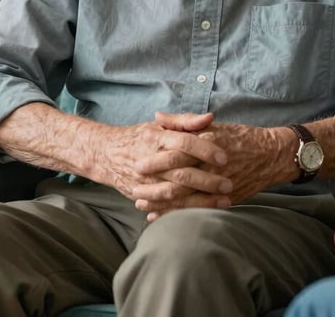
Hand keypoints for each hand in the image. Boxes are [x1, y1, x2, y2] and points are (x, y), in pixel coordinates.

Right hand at [96, 112, 231, 209]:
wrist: (106, 155)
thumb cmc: (139, 137)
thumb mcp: (160, 125)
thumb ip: (186, 121)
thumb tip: (210, 118)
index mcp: (158, 139)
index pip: (185, 144)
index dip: (206, 150)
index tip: (225, 157)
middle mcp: (152, 161)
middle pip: (182, 172)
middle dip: (208, 180)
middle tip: (229, 184)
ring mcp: (146, 182)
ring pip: (176, 194)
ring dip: (201, 200)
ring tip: (224, 202)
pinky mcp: (143, 197)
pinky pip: (165, 208)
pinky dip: (184, 213)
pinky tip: (203, 215)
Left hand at [133, 115, 289, 217]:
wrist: (270, 156)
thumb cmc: (240, 137)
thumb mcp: (213, 125)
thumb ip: (183, 122)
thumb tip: (158, 117)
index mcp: (208, 144)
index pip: (178, 153)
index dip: (156, 161)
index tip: (138, 164)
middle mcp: (212, 166)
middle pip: (178, 178)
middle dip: (154, 185)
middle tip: (134, 187)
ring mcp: (218, 185)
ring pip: (185, 197)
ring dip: (161, 202)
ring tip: (141, 202)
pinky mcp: (223, 200)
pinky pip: (196, 209)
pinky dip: (176, 214)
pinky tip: (159, 216)